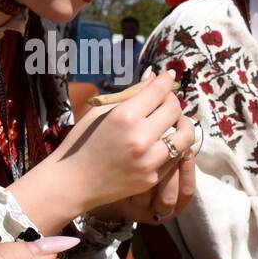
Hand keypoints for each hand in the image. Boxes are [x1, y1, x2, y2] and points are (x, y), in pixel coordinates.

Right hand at [9, 71, 193, 230]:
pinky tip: (166, 142)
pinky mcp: (152, 178)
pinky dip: (174, 147)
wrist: (73, 182)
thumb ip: (130, 94)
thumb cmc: (81, 143)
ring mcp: (149, 160)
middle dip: (172, 101)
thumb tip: (153, 76)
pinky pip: (175, 157)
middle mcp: (140, 138)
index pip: (158, 90)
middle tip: (166, 101)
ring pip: (185, 136)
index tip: (168, 76)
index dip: (166, 80)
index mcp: (125, 116)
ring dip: (182, 125)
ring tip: (175, 122)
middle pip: (174, 110)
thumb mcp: (100, 112)